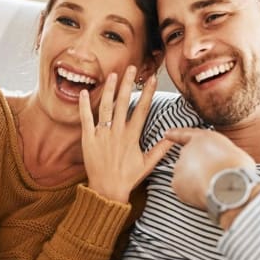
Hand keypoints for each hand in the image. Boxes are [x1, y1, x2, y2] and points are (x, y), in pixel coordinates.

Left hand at [79, 67, 173, 202]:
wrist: (107, 190)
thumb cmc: (128, 178)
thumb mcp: (147, 164)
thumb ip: (161, 149)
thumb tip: (175, 137)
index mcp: (132, 136)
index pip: (142, 109)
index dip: (148, 93)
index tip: (152, 79)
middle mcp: (118, 133)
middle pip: (124, 103)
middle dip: (128, 84)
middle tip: (131, 68)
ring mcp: (102, 135)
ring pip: (106, 107)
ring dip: (110, 90)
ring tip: (113, 74)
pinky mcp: (88, 139)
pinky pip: (86, 119)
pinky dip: (84, 105)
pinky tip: (85, 92)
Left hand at [164, 128, 256, 209]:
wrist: (228, 184)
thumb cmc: (237, 168)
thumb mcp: (234, 153)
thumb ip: (221, 156)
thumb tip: (220, 166)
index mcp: (202, 138)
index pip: (185, 135)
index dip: (176, 134)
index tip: (167, 134)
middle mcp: (187, 150)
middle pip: (189, 161)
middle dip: (198, 169)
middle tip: (215, 176)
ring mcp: (179, 167)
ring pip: (186, 176)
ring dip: (196, 181)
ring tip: (212, 185)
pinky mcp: (176, 183)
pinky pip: (184, 190)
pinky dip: (192, 194)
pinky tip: (205, 193)